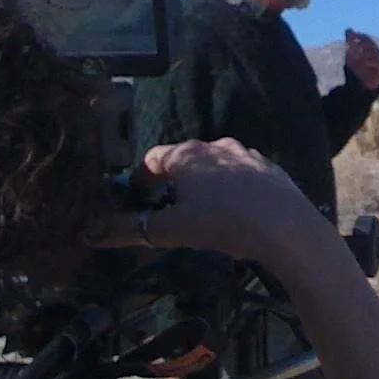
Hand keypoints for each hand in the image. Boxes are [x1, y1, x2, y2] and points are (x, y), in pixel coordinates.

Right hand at [96, 138, 331, 266]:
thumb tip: (93, 233)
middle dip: (173, 182)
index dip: (140, 179)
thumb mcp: (173, 229)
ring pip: (216, 166)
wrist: (286, 227)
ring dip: (205, 184)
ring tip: (203, 212)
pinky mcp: (271, 169)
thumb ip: (133, 229)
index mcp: (187, 154)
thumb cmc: (222, 222)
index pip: (152, 158)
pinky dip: (233, 189)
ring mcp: (248, 154)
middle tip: (168, 208)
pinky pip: (243, 176)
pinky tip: (237, 212)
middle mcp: (217, 146)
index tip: (136, 198)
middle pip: (185, 160)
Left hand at [344, 28, 378, 89]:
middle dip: (361, 44)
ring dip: (365, 52)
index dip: (358, 37)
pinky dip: (372, 61)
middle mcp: (376, 51)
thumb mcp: (351, 53)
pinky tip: (364, 61)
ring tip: (357, 55)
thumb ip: (350, 41)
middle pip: (371, 44)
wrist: (362, 82)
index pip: (365, 38)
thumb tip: (348, 29)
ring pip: (375, 52)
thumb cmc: (357, 65)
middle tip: (352, 47)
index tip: (350, 38)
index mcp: (369, 46)